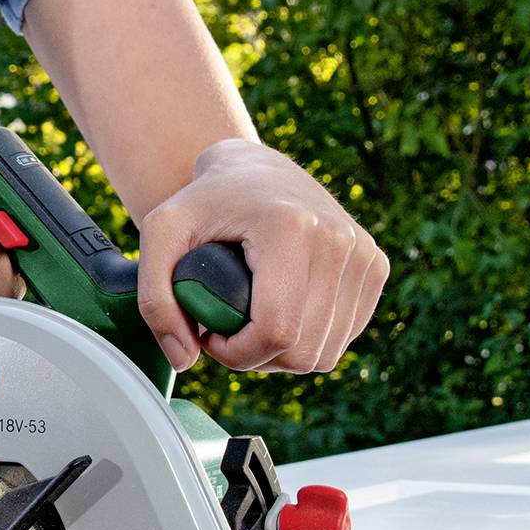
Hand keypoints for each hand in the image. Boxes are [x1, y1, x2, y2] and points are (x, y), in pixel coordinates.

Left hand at [132, 139, 387, 374]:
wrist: (255, 170)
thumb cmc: (205, 202)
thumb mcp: (160, 234)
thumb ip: (154, 300)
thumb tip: (184, 359)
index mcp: (291, 227)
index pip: (276, 330)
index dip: (237, 352)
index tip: (211, 333)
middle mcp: (338, 238)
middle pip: (302, 350)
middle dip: (256, 356)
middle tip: (227, 327)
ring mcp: (363, 253)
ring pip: (325, 353)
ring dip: (282, 353)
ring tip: (252, 319)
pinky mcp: (375, 266)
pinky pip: (342, 338)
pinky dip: (309, 340)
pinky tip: (283, 311)